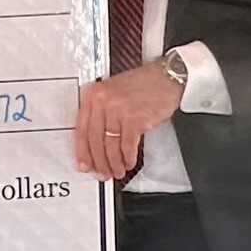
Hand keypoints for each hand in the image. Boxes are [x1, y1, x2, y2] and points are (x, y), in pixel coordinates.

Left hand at [74, 60, 182, 180]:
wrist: (168, 77)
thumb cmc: (144, 84)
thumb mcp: (114, 92)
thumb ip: (101, 112)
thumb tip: (95, 144)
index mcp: (94, 95)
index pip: (82, 129)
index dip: (83, 151)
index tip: (85, 164)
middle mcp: (103, 101)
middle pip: (95, 140)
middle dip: (98, 162)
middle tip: (102, 173)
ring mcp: (118, 110)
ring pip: (110, 145)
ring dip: (114, 163)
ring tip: (117, 171)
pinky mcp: (135, 119)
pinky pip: (127, 146)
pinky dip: (127, 158)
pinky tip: (128, 163)